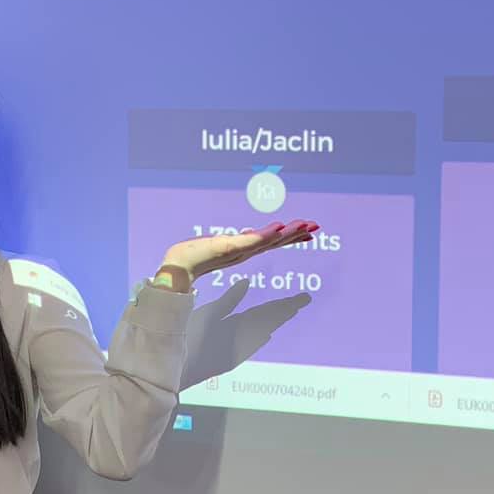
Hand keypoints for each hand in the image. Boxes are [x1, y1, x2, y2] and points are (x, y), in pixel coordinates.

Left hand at [159, 221, 318, 286]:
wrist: (177, 268)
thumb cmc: (192, 257)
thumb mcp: (217, 246)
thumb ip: (233, 245)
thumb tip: (245, 237)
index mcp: (243, 250)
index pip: (271, 241)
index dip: (290, 236)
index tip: (308, 231)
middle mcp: (244, 251)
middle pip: (275, 240)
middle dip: (296, 234)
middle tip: (316, 226)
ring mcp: (238, 250)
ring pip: (268, 240)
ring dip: (287, 233)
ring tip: (304, 226)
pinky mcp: (229, 248)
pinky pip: (252, 241)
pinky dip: (267, 235)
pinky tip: (280, 228)